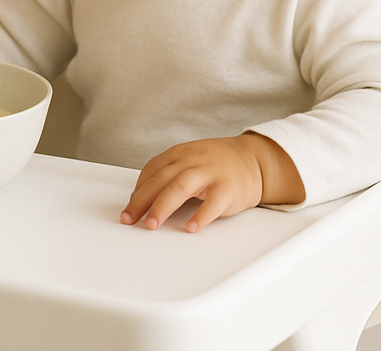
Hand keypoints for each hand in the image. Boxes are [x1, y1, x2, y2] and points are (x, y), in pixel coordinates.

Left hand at [120, 133, 302, 232]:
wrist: (252, 159)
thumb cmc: (214, 164)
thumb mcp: (188, 160)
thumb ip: (167, 174)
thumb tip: (142, 198)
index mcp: (178, 154)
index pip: (151, 171)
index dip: (137, 190)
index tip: (128, 209)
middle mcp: (191, 161)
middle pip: (161, 180)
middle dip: (142, 200)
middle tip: (130, 219)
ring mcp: (209, 173)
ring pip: (181, 187)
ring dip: (163, 206)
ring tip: (152, 224)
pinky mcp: (228, 188)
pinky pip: (213, 203)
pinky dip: (201, 215)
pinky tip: (191, 227)